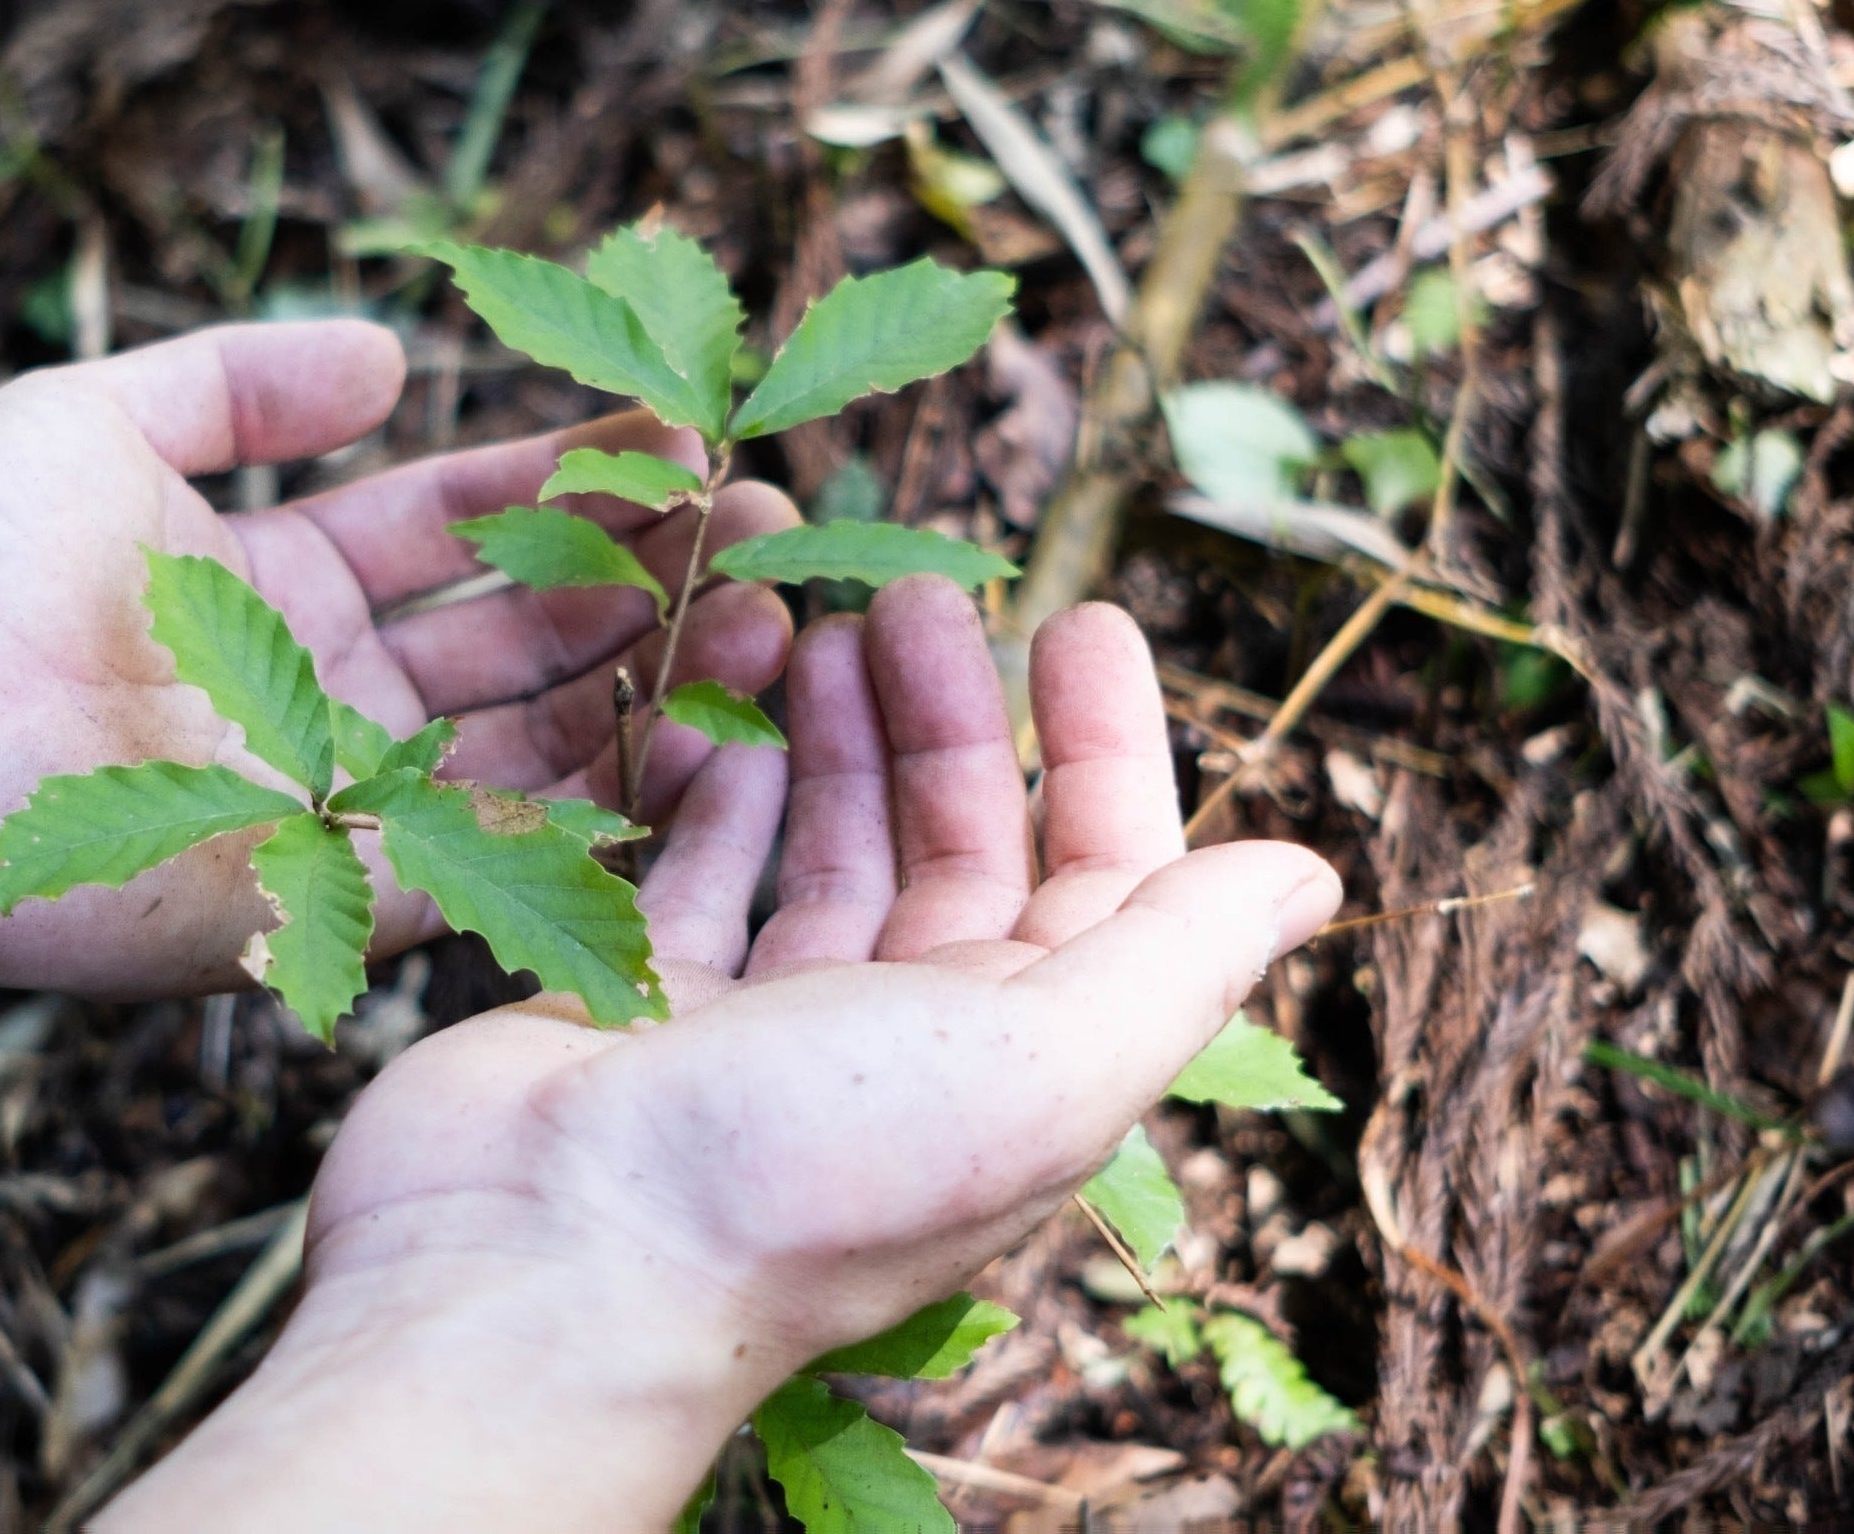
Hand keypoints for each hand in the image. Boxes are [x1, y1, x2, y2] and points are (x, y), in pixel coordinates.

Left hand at [0, 319, 796, 996]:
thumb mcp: (103, 416)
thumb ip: (245, 380)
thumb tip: (394, 353)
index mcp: (285, 585)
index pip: (463, 524)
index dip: (569, 476)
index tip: (682, 431)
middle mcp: (333, 694)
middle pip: (527, 634)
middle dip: (648, 577)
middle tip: (771, 525)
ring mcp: (347, 798)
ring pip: (542, 740)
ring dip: (653, 678)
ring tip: (766, 611)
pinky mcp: (345, 894)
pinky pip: (503, 854)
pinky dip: (605, 802)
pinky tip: (704, 740)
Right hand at [101, 582, 1339, 1531]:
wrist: (543, 1262)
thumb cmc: (801, 1173)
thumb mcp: (1042, 1064)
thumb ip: (1174, 959)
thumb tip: (1310, 874)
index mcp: (1021, 1066)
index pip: (1104, 881)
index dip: (1107, 748)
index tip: (1080, 618)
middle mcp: (906, 1049)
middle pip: (961, 849)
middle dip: (955, 715)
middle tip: (915, 591)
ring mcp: (769, 1033)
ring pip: (831, 853)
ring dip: (841, 736)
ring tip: (818, 619)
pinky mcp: (646, 1006)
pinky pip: (702, 874)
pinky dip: (722, 792)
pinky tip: (724, 712)